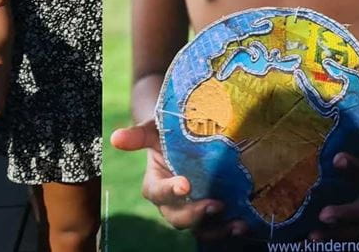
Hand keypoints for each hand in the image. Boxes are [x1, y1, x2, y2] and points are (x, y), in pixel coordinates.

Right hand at [110, 121, 247, 238]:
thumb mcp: (154, 129)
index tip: (184, 185)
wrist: (186, 135)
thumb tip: (115, 137)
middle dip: (195, 214)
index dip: (169, 191)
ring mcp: (191, 208)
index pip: (157, 192)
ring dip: (216, 228)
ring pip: (198, 227)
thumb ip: (139, 135)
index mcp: (155, 183)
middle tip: (214, 204)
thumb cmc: (168, 132)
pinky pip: (216, 226)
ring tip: (235, 223)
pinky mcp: (210, 211)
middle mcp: (171, 201)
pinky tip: (243, 223)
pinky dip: (229, 228)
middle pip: (177, 216)